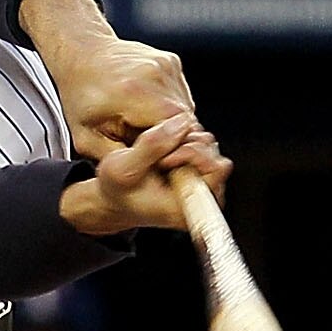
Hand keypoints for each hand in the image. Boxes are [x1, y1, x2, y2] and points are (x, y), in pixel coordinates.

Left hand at [18, 0, 195, 162]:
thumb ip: (118, 158)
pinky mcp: (172, 62)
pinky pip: (181, 95)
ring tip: (144, 126)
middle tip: (152, 149)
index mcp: (133, 92)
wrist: (82, 53)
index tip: (160, 160)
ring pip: (186, 109)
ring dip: (171, 124)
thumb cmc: (80, 95)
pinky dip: (169, 108)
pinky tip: (146, 108)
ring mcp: (166, 65)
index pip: (175, 130)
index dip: (172, 150)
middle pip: (184, 121)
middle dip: (172, 140)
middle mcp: (155, 74)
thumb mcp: (86, 138)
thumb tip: (147, 173)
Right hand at [59, 115, 230, 237]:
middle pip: (215, 154)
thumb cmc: (117, 190)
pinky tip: (166, 153)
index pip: (215, 169)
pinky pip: (203, 146)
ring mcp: (205, 187)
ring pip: (210, 147)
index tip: (165, 161)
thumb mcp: (122, 168)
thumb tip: (182, 122)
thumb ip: (151, 145)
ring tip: (161, 157)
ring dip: (186, 141)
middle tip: (161, 157)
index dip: (189, 153)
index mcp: (188, 207)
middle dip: (188, 144)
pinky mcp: (201, 175)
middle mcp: (203, 200)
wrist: (115, 199)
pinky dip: (185, 141)